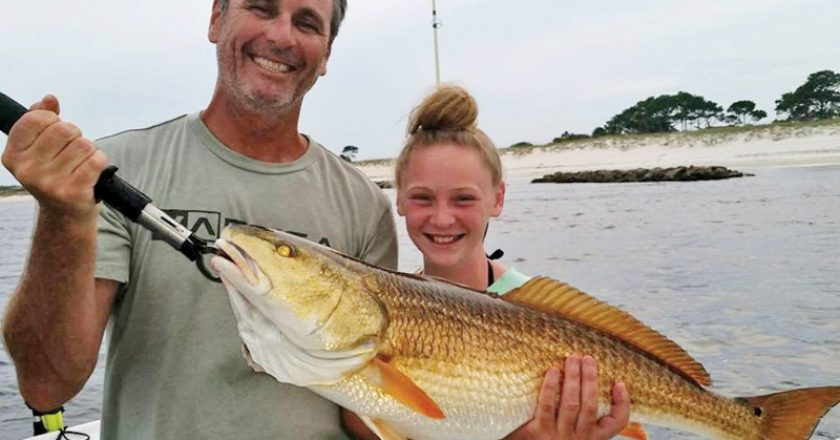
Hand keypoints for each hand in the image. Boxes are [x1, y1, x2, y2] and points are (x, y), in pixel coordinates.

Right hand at [2, 95, 106, 217]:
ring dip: (88, 149)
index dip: (52, 119)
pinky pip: (96, 160)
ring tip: (80, 163)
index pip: (35, 118)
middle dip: (74, 134)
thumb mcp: (38, 147)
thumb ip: (40, 118)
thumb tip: (50, 99)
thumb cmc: (53, 173)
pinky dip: (99, 161)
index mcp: (12, 156)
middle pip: (64, 129)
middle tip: (72, 149)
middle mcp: (27, 170)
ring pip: (84, 144)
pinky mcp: (73, 192)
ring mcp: (49, 183)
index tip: (54, 130)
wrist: (65, 213)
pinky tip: (91, 171)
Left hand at [504, 355, 630, 439]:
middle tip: (588, 358)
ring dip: (573, 379)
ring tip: (572, 359)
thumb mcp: (576, 432)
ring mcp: (560, 435)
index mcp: (593, 437)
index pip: (617, 422)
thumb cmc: (555, 438)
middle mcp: (580, 437)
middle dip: (590, 379)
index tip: (619, 383)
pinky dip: (550, 388)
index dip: (623, 403)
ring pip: (571, 404)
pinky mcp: (539, 432)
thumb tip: (610, 383)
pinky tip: (553, 372)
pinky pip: (547, 406)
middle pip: (590, 405)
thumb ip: (585, 413)